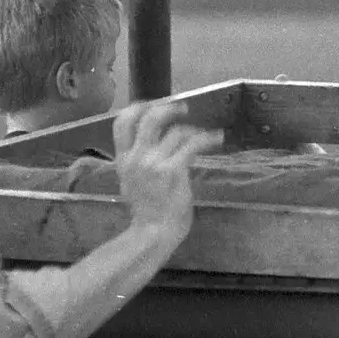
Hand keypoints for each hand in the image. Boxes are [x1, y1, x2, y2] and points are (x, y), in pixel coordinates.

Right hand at [112, 102, 223, 245]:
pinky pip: (192, 144)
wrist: (153, 233)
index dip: (137, 108)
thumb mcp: (131, 183)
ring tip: (205, 135)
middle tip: (183, 109)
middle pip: (149, 118)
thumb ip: (138, 163)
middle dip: (168, 109)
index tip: (152, 104)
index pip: (121, 123)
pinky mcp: (173, 170)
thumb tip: (154, 146)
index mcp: (122, 160)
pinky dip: (207, 138)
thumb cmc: (146, 212)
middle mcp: (136, 157)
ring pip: (175, 131)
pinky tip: (217, 138)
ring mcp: (154, 163)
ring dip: (193, 129)